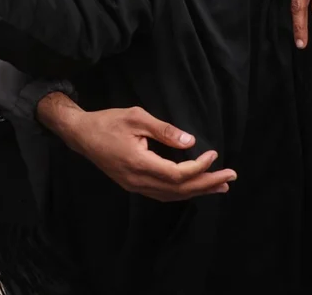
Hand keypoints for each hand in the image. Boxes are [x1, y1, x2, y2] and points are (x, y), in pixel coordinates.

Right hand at [39, 95, 235, 201]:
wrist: (80, 135)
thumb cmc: (108, 122)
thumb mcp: (137, 117)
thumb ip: (164, 130)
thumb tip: (189, 140)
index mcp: (139, 163)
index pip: (177, 174)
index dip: (199, 167)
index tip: (213, 154)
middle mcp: (138, 181)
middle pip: (179, 190)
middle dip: (207, 184)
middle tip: (231, 177)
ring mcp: (135, 186)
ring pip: (171, 195)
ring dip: (198, 191)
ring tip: (220, 186)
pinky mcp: (133, 185)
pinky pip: (162, 194)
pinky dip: (182, 192)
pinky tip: (194, 188)